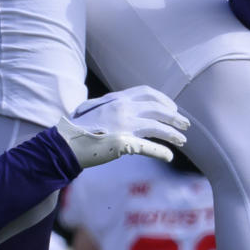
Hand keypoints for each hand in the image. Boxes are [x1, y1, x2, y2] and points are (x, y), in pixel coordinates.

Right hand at [56, 86, 188, 167]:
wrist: (64, 142)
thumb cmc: (77, 128)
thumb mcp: (95, 109)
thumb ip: (110, 106)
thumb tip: (121, 106)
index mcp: (117, 99)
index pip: (147, 93)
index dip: (164, 100)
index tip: (172, 108)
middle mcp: (123, 109)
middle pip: (157, 108)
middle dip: (174, 116)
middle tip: (185, 124)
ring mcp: (123, 125)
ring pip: (157, 126)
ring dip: (173, 133)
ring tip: (182, 140)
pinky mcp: (123, 143)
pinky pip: (148, 147)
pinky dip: (161, 152)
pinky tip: (168, 156)